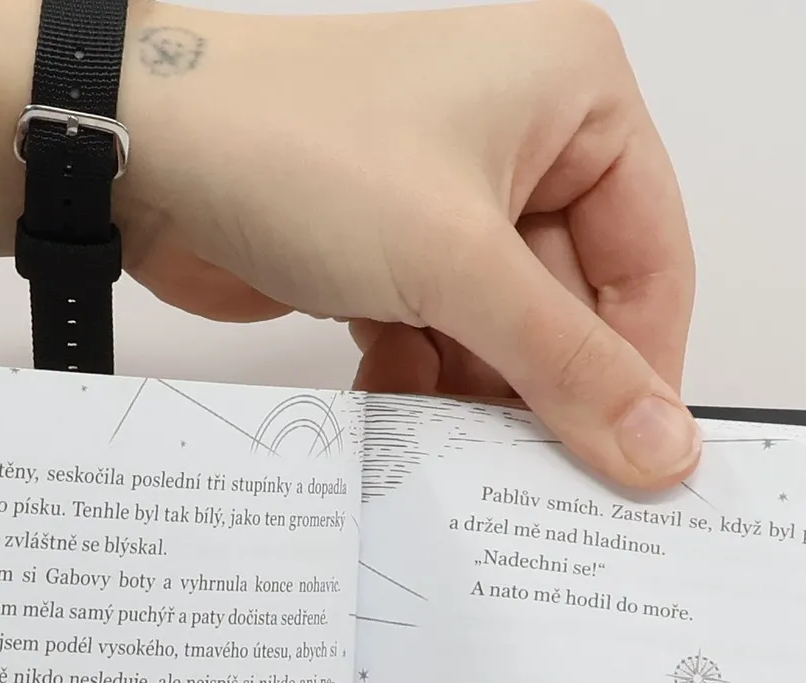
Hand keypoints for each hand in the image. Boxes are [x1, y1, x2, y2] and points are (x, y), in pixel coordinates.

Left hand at [117, 0, 698, 488]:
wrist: (141, 155)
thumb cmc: (293, 147)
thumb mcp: (458, 266)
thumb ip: (570, 368)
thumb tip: (664, 448)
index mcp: (578, 92)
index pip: (654, 259)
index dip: (641, 368)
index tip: (634, 462)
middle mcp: (528, 134)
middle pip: (580, 309)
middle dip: (541, 386)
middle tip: (529, 468)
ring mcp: (459, 195)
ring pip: (510, 336)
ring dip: (474, 391)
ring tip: (445, 425)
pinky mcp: (401, 248)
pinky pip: (449, 339)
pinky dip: (424, 376)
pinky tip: (388, 382)